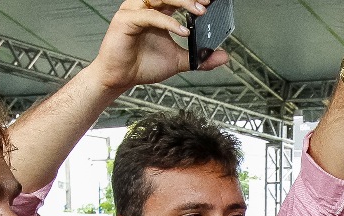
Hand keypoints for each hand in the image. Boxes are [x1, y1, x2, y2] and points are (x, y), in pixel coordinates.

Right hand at [85, 0, 227, 95]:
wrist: (120, 78)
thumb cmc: (142, 66)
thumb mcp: (178, 61)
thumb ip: (199, 58)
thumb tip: (223, 56)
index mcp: (157, 13)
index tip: (211, 2)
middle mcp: (145, 8)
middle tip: (207, 4)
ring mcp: (134, 11)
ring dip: (182, 3)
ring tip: (199, 12)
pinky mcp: (126, 20)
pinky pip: (150, 16)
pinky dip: (168, 22)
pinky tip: (183, 31)